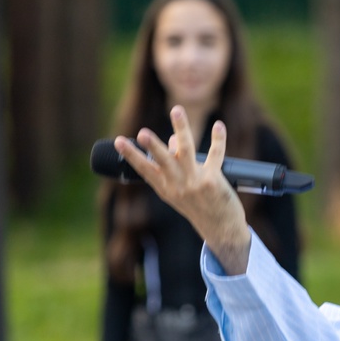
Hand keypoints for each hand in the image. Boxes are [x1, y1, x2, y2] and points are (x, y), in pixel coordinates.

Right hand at [114, 105, 251, 273]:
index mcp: (165, 188)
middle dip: (153, 146)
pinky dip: (218, 140)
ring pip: (187, 152)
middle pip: (163, 161)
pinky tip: (218, 126)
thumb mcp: (180, 190)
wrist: (221, 229)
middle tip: (142, 133)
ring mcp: (195, 183)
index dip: (131, 155)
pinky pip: (215, 156)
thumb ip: (174, 165)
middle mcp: (178, 185)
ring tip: (176, 111)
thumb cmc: (198, 207)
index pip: (144, 169)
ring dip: (182, 130)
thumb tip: (174, 139)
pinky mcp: (214, 181)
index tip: (118, 142)